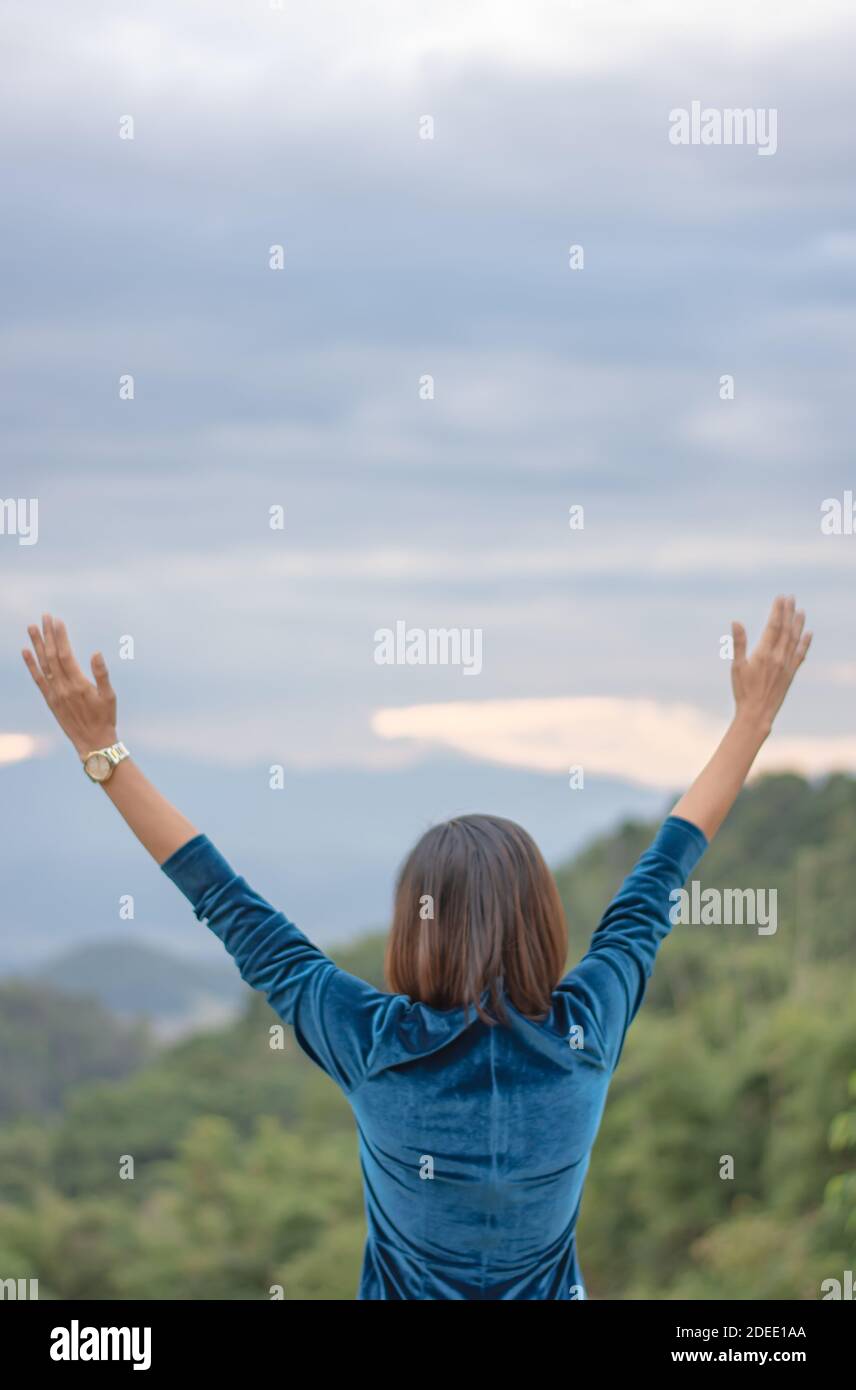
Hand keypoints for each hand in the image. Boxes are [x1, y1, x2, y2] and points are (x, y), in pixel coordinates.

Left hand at [22, 613, 117, 757]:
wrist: (93, 743)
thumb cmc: (105, 718)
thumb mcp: (110, 696)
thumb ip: (101, 674)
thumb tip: (96, 653)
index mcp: (78, 684)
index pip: (65, 654)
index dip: (60, 637)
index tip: (57, 620)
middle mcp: (62, 687)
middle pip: (51, 656)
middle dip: (48, 635)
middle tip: (44, 616)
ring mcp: (54, 694)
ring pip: (43, 664)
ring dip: (36, 644)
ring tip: (32, 627)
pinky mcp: (50, 700)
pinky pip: (38, 679)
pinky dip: (30, 664)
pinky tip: (25, 651)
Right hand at [731, 595, 811, 735]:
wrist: (757, 713)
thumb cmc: (743, 691)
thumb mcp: (736, 666)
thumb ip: (738, 643)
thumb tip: (736, 622)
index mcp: (764, 653)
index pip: (773, 626)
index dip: (778, 611)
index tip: (780, 598)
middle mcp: (778, 657)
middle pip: (786, 629)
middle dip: (788, 612)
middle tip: (791, 598)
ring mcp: (787, 665)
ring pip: (795, 639)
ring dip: (798, 624)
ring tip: (801, 611)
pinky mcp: (791, 673)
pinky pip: (801, 654)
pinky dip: (805, 643)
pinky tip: (808, 634)